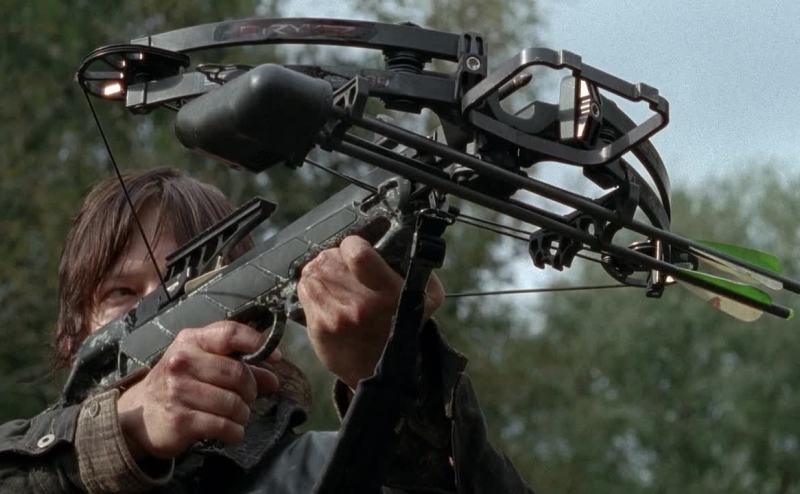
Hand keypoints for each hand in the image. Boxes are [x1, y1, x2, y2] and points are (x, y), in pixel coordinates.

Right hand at [116, 321, 279, 458]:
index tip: (275, 358)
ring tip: (238, 416)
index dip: (256, 343)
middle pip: (237, 374)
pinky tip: (232, 432)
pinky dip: (235, 432)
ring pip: (233, 403)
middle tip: (248, 397)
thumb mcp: (204, 366)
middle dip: (251, 389)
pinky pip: (223, 426)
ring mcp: (178, 391)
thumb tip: (273, 379)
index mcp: (191, 341)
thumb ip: (240, 367)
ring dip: (243, 414)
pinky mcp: (180, 419)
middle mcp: (182, 361)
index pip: (229, 333)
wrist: (140, 416)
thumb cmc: (180, 383)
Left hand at [297, 235, 443, 388]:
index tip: (357, 249)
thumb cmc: (404, 328)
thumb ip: (417, 266)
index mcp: (389, 295)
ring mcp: (335, 317)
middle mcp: (360, 307)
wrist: (381, 371)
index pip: (357, 254)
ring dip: (323, 270)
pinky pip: (304, 290)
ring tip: (337, 281)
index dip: (353, 245)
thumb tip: (398, 241)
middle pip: (330, 259)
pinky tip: (326, 295)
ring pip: (314, 271)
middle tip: (345, 266)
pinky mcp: (318, 327)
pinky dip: (312, 286)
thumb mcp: (426, 298)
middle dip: (336, 257)